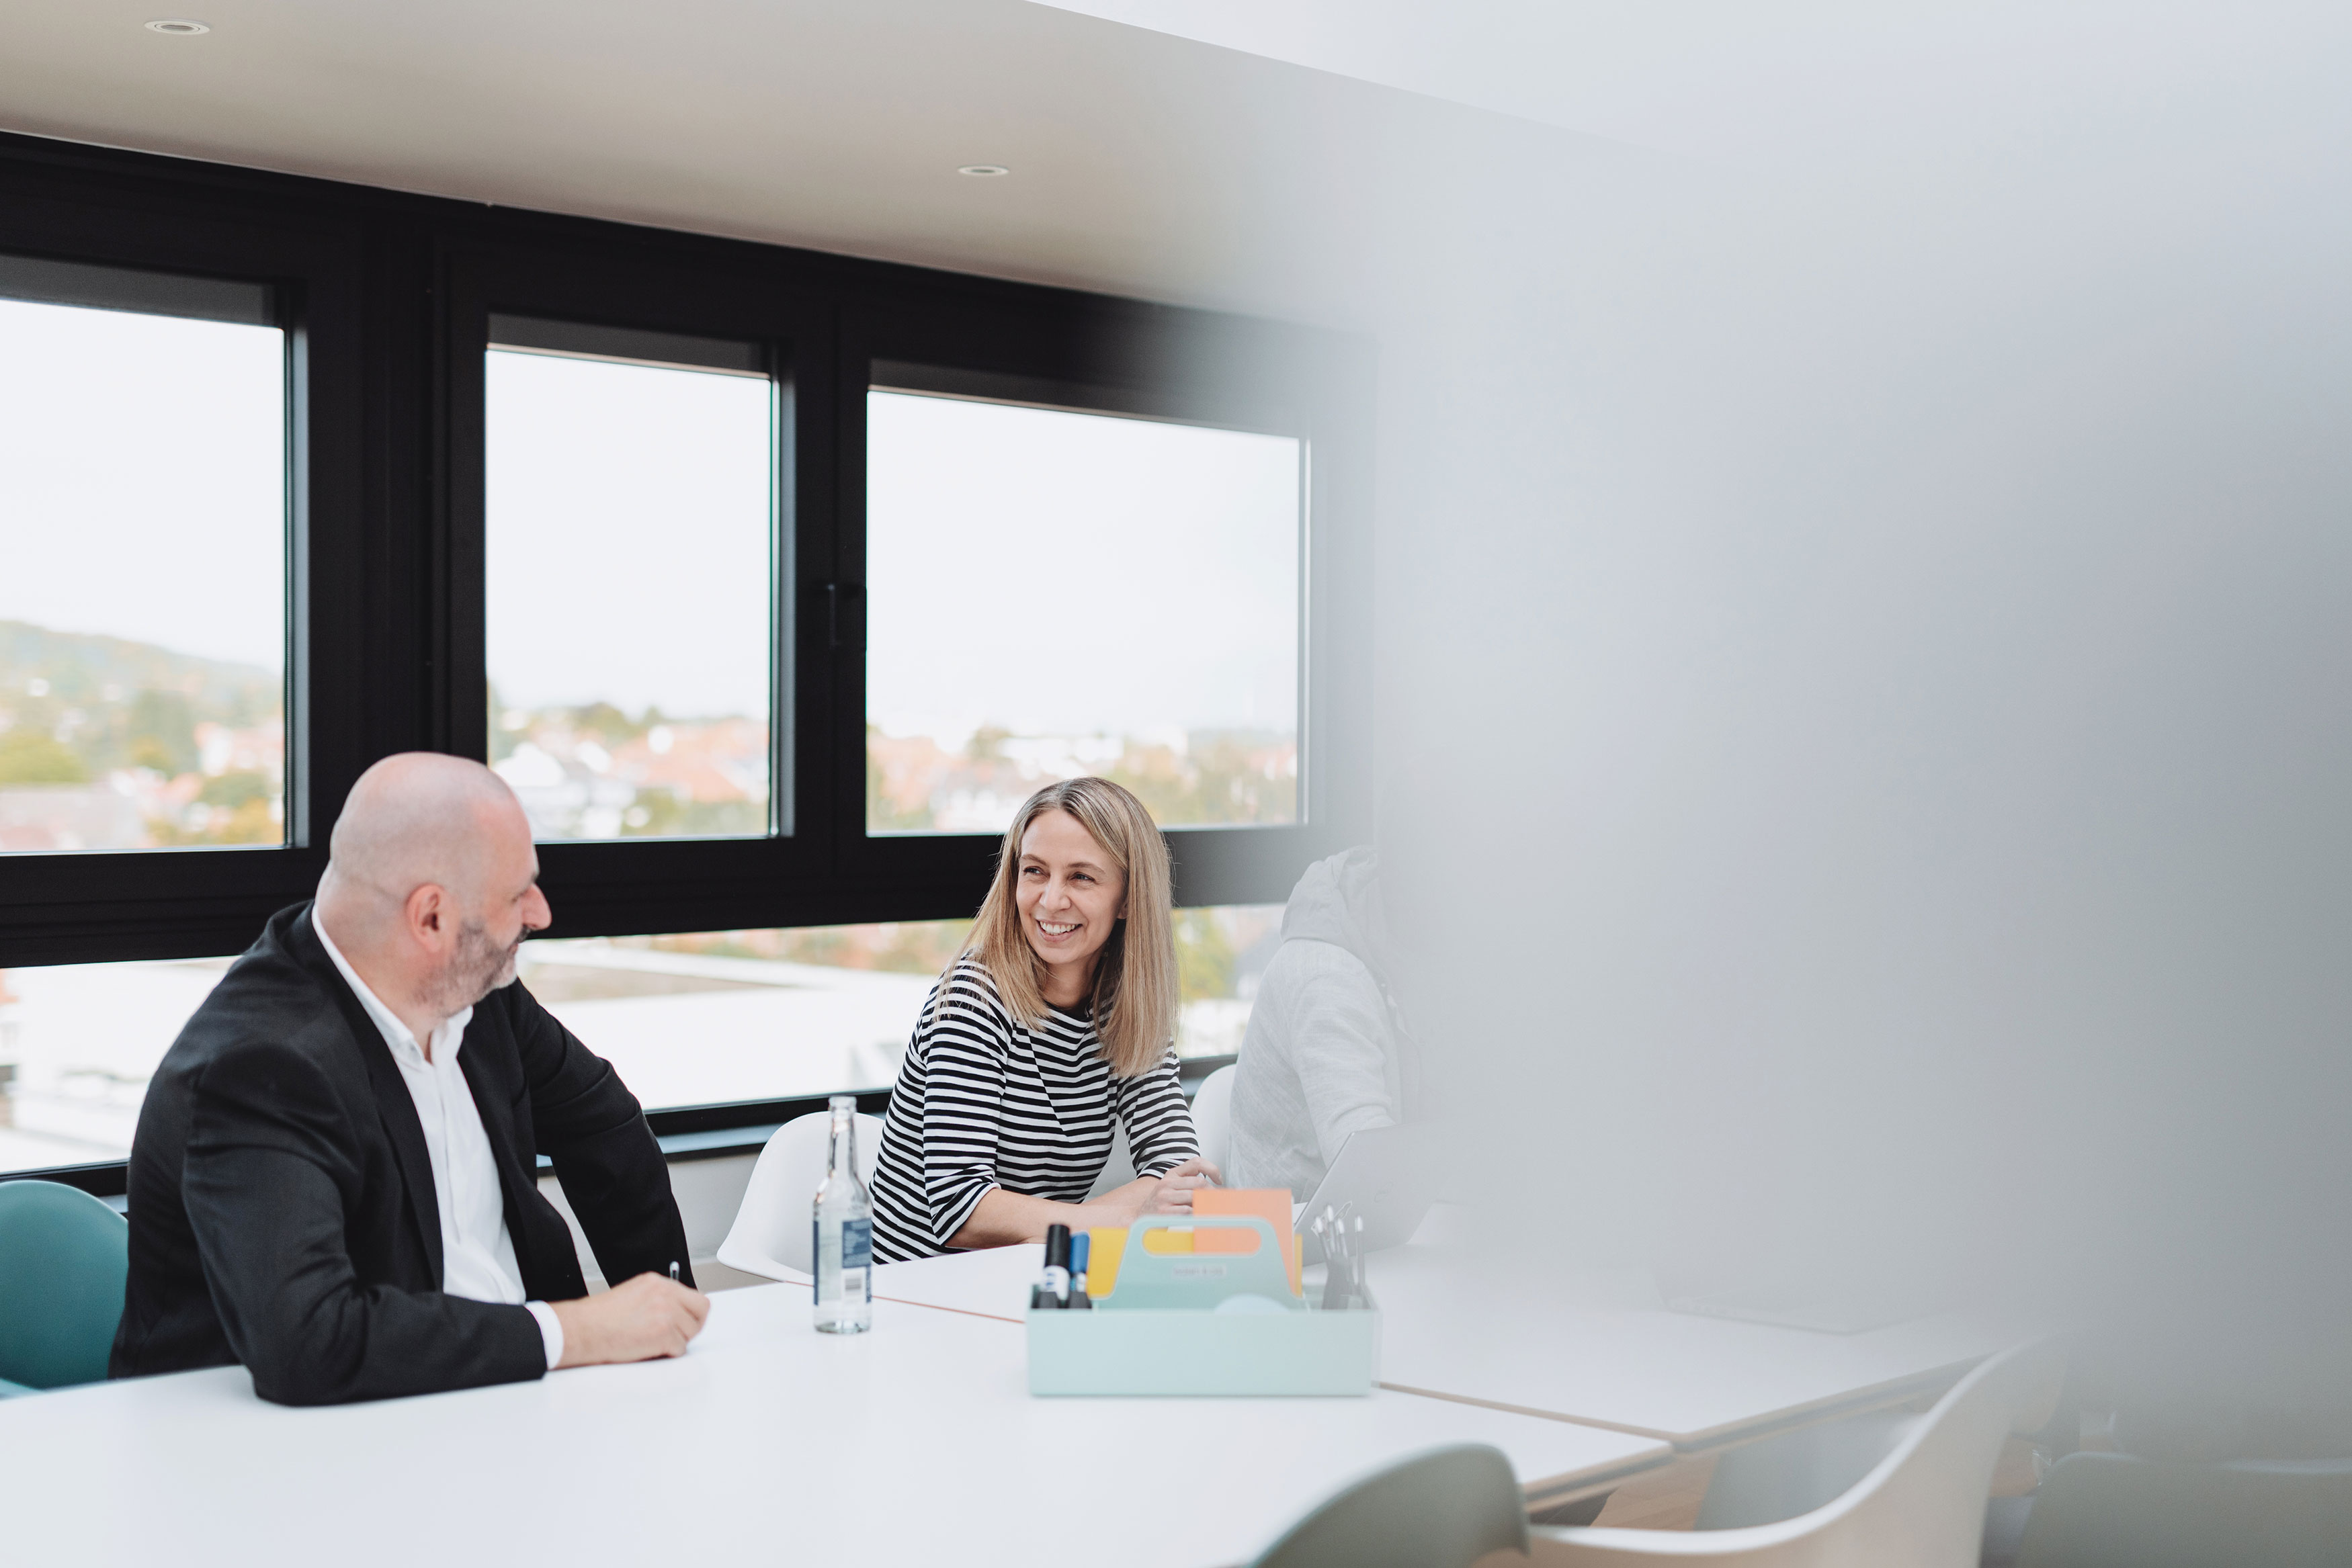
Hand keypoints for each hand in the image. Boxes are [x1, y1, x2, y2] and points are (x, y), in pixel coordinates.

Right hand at [549, 1271, 709, 1368]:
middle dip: (692, 1326)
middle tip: (677, 1337)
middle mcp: (665, 1293)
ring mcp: (666, 1311)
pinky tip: (648, 1350)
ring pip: (691, 1332)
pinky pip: (679, 1348)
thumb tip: (676, 1312)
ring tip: (652, 1343)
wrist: (582, 1329)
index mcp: (657, 1282)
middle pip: (701, 1311)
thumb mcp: (633, 1295)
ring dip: (676, 1342)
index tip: (686, 1322)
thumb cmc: (599, 1317)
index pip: (695, 1296)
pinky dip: (667, 1354)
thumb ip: (657, 1298)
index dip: (692, 1313)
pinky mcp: (663, 1332)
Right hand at [1145, 1155, 1223, 1213]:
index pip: (1196, 1162)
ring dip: (1205, 1203)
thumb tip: (1212, 1186)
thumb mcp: (1172, 1188)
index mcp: (1171, 1174)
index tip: (1219, 1180)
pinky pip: (1188, 1210)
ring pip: (1194, 1195)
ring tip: (1207, 1208)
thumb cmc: (1161, 1204)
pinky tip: (1197, 1216)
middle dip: (1211, 1191)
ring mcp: (1164, 1197)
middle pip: (1199, 1181)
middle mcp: (1167, 1183)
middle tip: (1216, 1199)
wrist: (1141, 1219)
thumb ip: (1189, 1183)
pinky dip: (1196, 1213)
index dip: (1212, 1169)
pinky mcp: (1164, 1211)